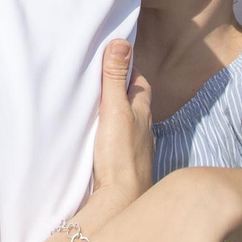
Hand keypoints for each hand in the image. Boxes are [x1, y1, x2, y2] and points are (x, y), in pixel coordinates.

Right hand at [92, 39, 153, 206]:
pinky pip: (121, 139)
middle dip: (121, 89)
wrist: (122, 198)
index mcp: (142, 111)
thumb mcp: (114, 109)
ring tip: (97, 105)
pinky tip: (101, 137)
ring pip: (128, 121)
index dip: (127, 68)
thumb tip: (121, 42)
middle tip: (101, 78)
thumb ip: (115, 78)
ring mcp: (137, 146)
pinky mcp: (126, 162)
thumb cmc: (120, 154)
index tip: (112, 57)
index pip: (140, 81)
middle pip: (135, 101)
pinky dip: (112, 132)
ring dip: (116, 112)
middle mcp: (144, 127)